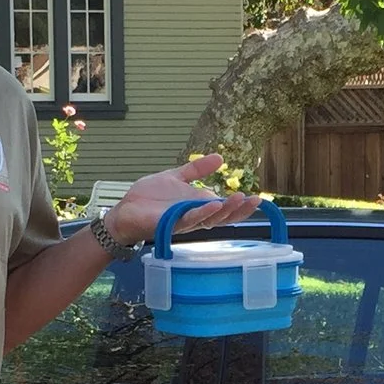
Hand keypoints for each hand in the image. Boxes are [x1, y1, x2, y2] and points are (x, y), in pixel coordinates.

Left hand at [103, 156, 259, 245]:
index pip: (225, 208)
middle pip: (223, 218)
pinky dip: (202, 213)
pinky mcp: (170, 225)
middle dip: (240, 210)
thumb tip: (221, 158)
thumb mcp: (176, 177)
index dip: (242, 205)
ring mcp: (183, 222)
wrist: (125, 208)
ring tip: (241, 199)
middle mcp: (195, 217)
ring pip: (210, 220)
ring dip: (226, 211)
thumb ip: (197, 170)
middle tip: (256, 201)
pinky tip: (213, 204)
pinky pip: (190, 220)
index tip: (259, 198)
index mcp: (198, 206)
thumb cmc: (149, 197)